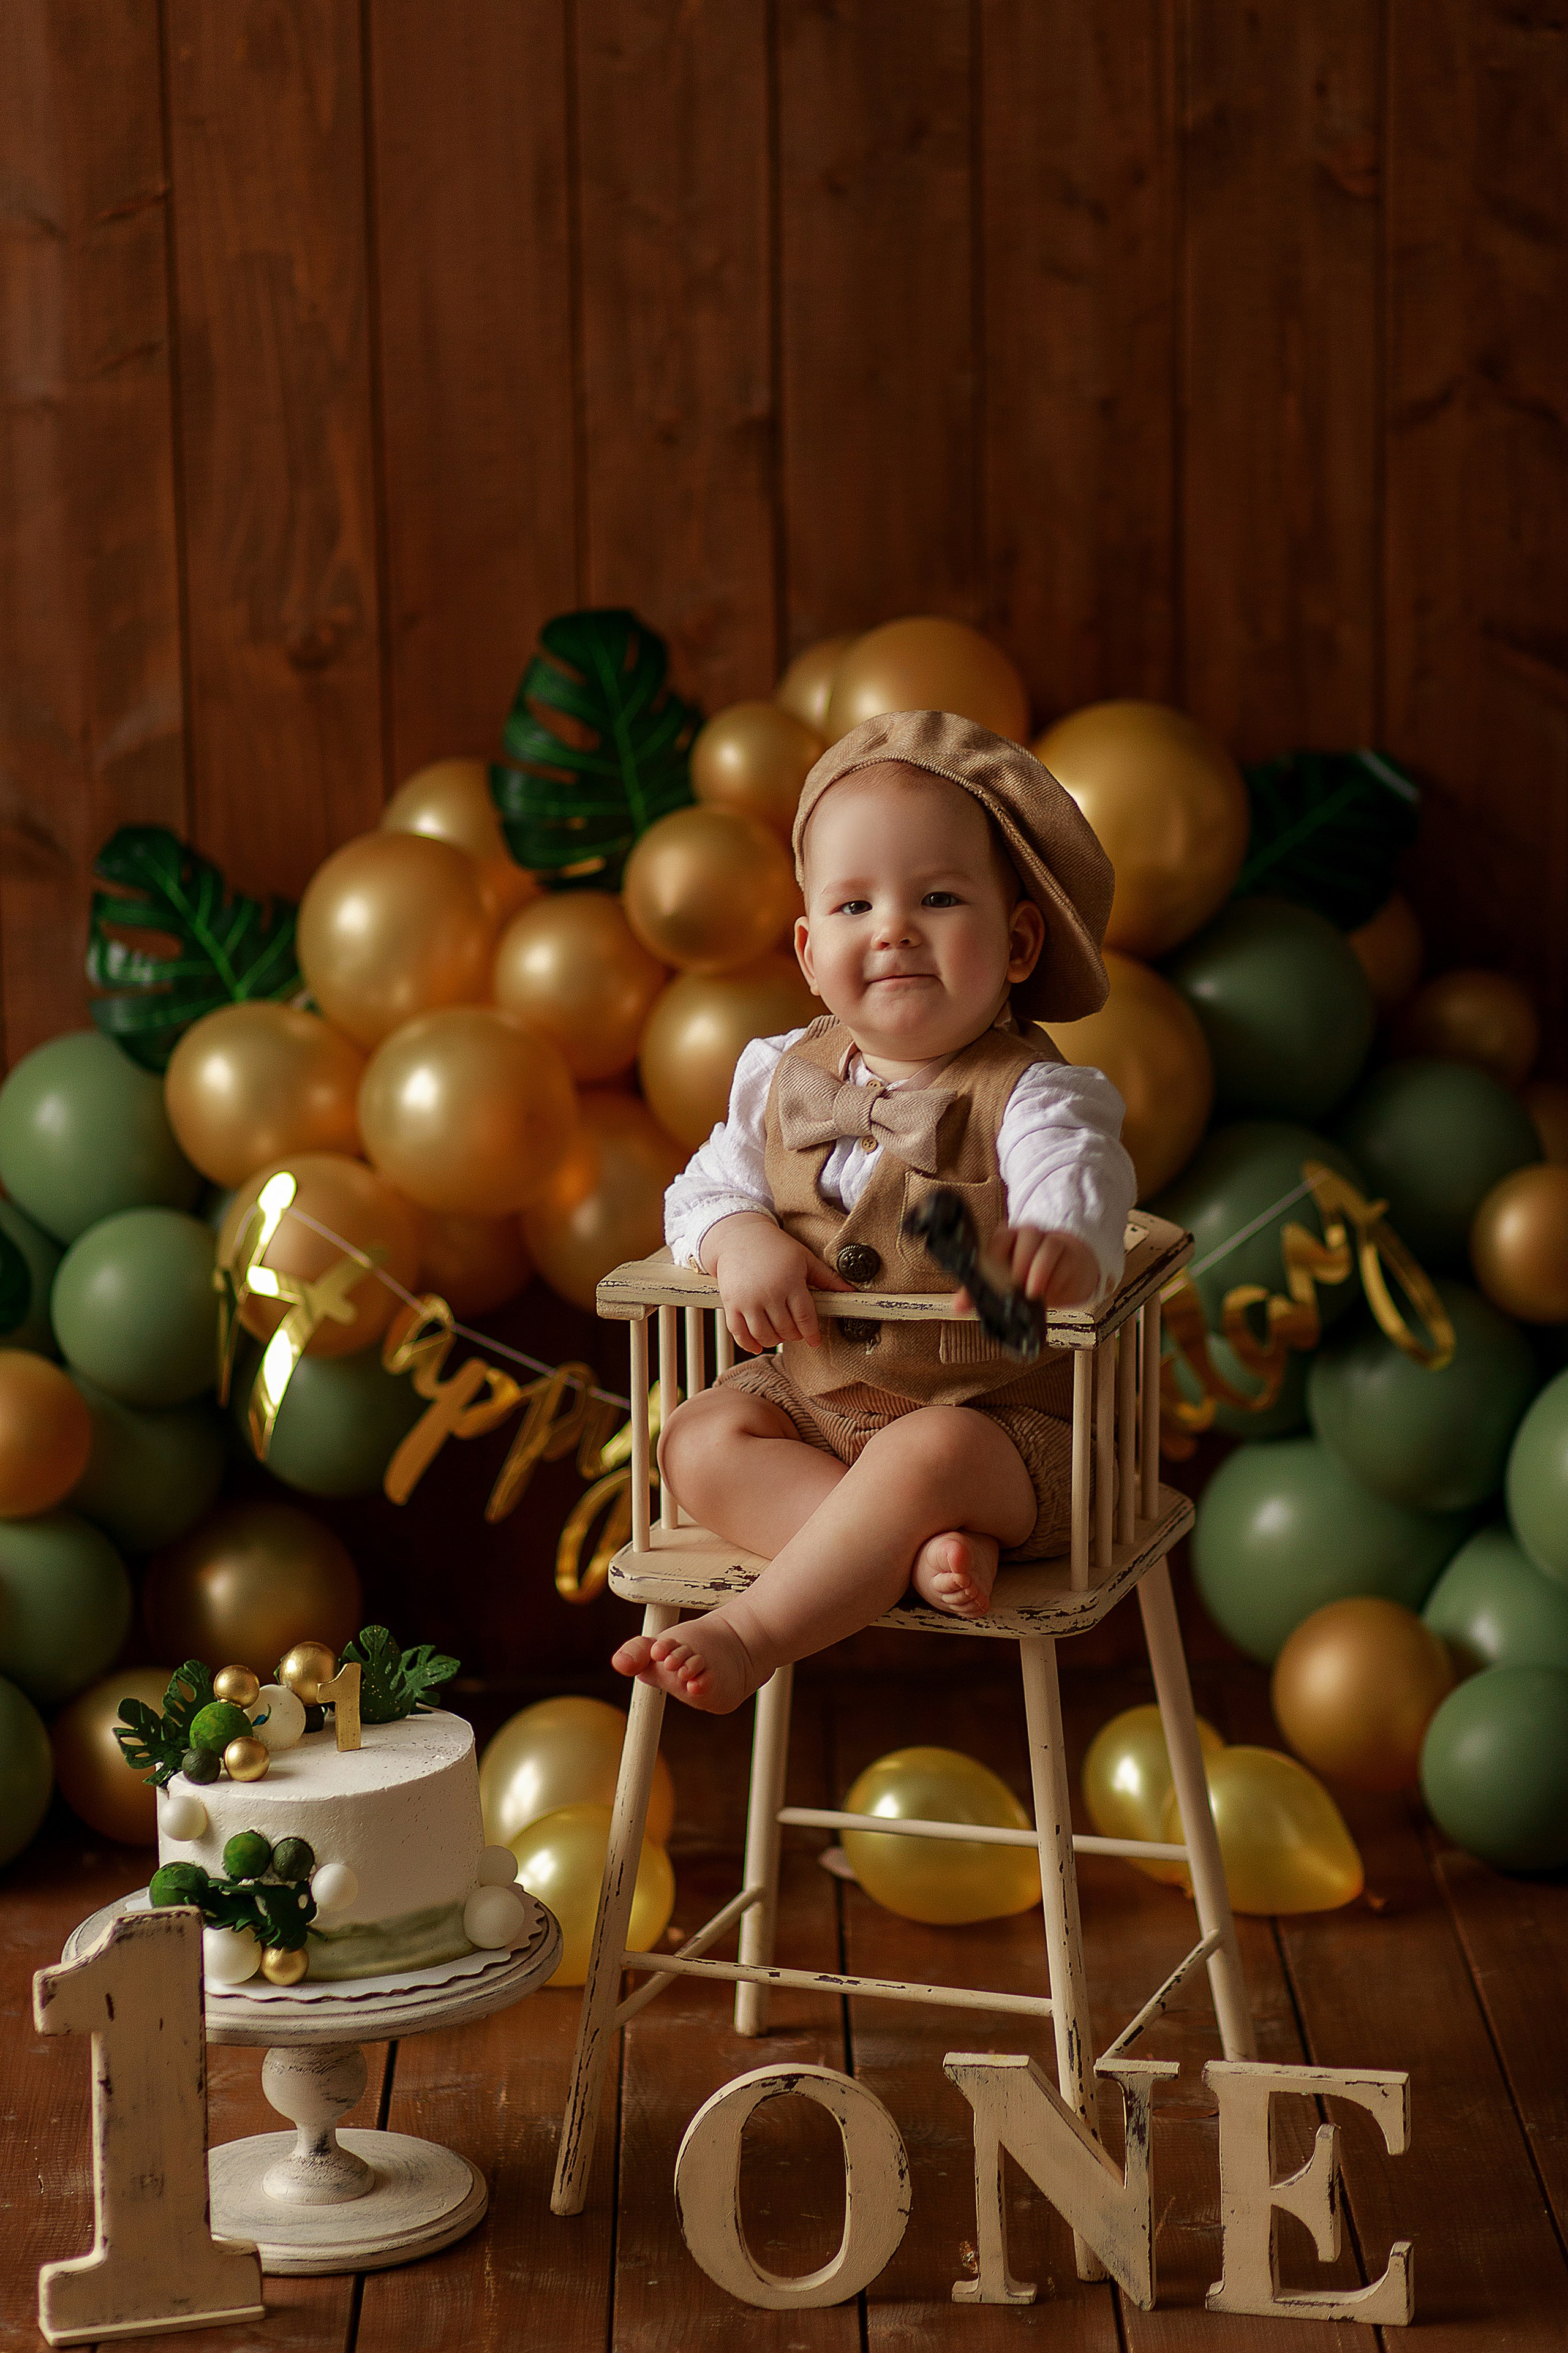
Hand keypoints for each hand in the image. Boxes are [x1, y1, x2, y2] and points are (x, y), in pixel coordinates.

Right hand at [701, 1213, 853, 1351]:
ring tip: (779, 1333)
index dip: (811, 1334)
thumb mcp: (804, 1259)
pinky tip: (757, 1345)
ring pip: (764, 1335)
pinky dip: (748, 1344)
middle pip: (786, 1329)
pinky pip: (739, 1333)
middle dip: (794, 1335)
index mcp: (790, 1281)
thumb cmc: (775, 1247)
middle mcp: (769, 1293)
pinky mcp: (730, 1304)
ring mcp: (747, 1300)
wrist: (738, 1237)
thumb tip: (850, 1291)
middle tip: (796, 1331)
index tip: (815, 1341)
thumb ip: (827, 1278)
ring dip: (775, 1340)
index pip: (805, 1318)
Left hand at [953, 1225, 1099, 1314]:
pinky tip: (1051, 1293)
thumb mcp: (1004, 1286)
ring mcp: (1053, 1242)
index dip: (994, 1254)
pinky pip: (1065, 1261)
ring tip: (1033, 1293)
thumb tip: (957, 1306)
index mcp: (1008, 1239)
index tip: (991, 1276)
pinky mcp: (1071, 1255)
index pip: (999, 1239)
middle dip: (1020, 1260)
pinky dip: (1057, 1279)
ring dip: (1039, 1270)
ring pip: (1048, 1246)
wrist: (1068, 1273)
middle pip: (1027, 1235)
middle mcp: (1030, 1236)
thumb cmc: (1029, 1278)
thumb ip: (979, 1293)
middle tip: (1015, 1285)